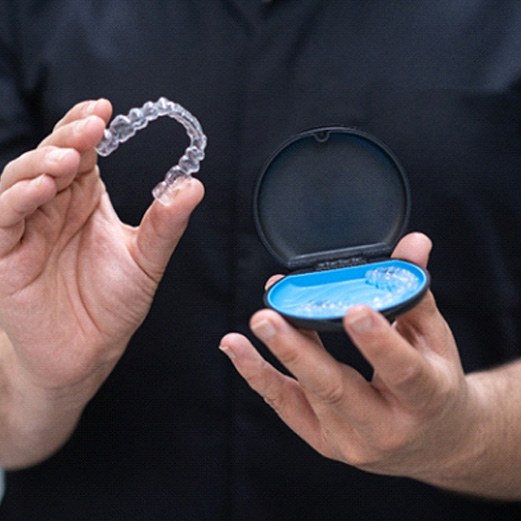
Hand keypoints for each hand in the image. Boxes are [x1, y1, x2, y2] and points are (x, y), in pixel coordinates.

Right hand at [0, 99, 203, 395]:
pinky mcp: (5, 255)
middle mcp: (53, 208)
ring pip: (21, 180)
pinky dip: (18, 199)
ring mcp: (26, 229)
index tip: (106, 110)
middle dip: (68, 137)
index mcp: (84, 201)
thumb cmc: (112, 304)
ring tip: (70, 157)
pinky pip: (4, 219)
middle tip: (92, 125)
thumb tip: (193, 186)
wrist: (88, 351)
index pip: (82, 153)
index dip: (88, 128)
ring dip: (42, 163)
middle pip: (51, 158)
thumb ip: (165, 224)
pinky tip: (42, 188)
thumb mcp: (145, 260)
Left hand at [219, 233, 478, 482]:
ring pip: (305, 396)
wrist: (436, 441)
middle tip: (268, 318)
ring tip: (252, 326)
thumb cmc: (435, 384)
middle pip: (337, 390)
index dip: (379, 342)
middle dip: (298, 352)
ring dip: (271, 359)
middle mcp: (386, 428)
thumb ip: (415, 290)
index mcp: (426, 398)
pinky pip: (285, 405)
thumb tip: (414, 241)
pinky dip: (259, 376)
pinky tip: (237, 349)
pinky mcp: (323, 440)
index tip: (355, 310)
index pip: (403, 371)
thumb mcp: (435, 338)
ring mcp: (350, 440)